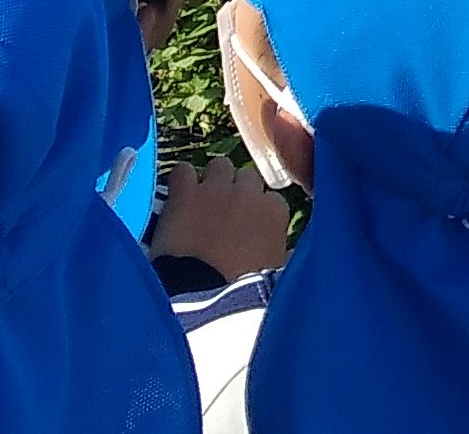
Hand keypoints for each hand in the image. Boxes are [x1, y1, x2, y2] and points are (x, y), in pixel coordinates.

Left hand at [148, 157, 290, 282]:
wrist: (201, 301)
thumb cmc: (242, 295)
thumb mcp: (275, 276)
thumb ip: (283, 256)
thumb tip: (290, 255)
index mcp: (275, 211)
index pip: (271, 200)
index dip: (258, 215)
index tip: (249, 232)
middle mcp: (249, 192)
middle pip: (246, 177)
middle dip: (237, 192)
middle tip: (224, 217)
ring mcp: (216, 188)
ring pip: (219, 166)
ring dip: (213, 182)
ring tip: (201, 206)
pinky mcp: (185, 193)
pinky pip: (183, 171)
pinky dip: (181, 182)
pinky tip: (178, 199)